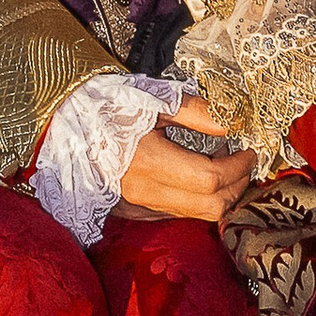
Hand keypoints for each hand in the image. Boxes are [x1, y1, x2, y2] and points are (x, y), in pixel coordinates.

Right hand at [116, 92, 253, 223]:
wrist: (64, 121)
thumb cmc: (110, 104)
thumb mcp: (155, 100)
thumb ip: (198, 113)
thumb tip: (234, 122)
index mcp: (148, 162)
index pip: (210, 179)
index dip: (239, 167)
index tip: (251, 149)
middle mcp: (143, 192)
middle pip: (209, 207)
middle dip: (237, 186)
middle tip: (244, 160)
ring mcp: (136, 207)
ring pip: (195, 215)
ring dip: (220, 195)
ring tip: (222, 163)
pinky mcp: (132, 212)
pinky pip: (177, 214)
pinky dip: (198, 200)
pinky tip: (197, 174)